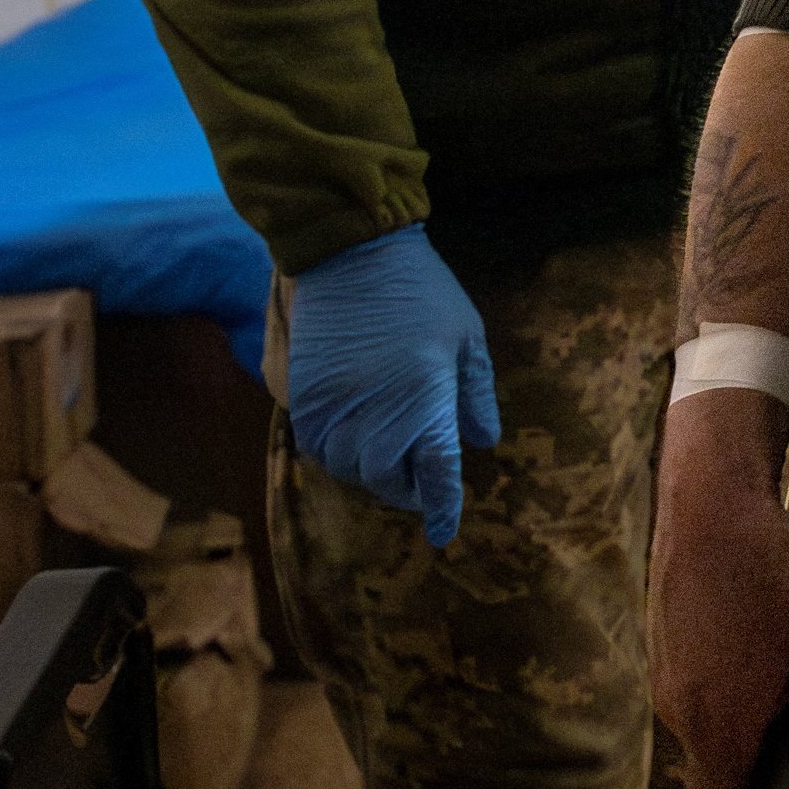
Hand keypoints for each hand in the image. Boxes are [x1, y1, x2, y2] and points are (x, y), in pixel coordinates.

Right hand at [280, 224, 499, 544]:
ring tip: (391, 462)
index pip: (435, 472)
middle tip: (421, 485)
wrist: (350, 255)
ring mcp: (335, 406)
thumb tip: (483, 443)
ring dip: (371, 475)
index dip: (441, 507)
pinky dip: (339, 457)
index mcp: (426, 397)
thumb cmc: (422, 292)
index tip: (444, 533)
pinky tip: (357, 443)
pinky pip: (317, 448)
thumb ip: (475, 395)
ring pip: (348, 469)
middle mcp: (377, 410)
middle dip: (406, 491)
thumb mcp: (467, 338)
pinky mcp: (304, 397)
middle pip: (386, 479)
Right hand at [651, 389, 788, 788]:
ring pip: (708, 724)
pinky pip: (700, 685)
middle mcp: (680, 712)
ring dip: (747, 719)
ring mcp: (666, 675)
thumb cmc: (766, 569)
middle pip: (714, 771)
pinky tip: (769, 645)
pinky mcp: (668, 641)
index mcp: (717, 725)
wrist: (706, 499)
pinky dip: (731, 682)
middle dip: (760, 767)